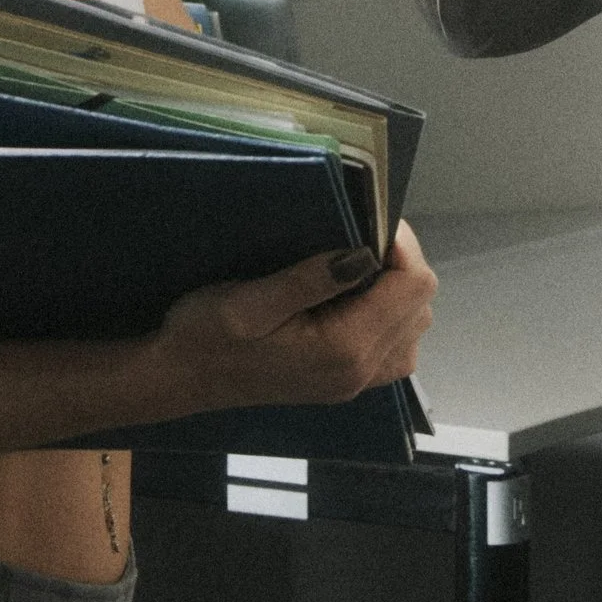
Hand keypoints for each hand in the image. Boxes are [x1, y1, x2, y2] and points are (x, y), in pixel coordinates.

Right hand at [157, 221, 437, 410]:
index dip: (402, 246)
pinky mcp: (345, 382)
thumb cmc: (206, 336)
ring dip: (398, 290)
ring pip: (414, 328)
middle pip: (420, 307)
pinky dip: (390, 317)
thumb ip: (311, 279)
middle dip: (402, 264)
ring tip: (359, 264)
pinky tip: (357, 299)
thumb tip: (366, 255)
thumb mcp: (249, 301)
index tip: (370, 219)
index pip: (413, 288)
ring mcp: (355, 382)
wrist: (180, 378)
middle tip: (362, 236)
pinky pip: (395, 348)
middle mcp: (359, 372)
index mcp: (343, 350)